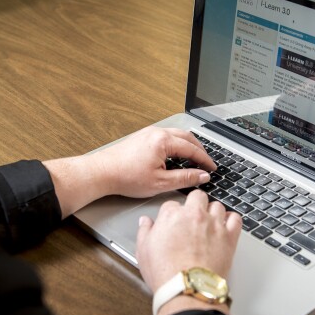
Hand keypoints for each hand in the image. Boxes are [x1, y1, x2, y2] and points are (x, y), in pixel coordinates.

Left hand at [90, 126, 215, 198]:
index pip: (192, 149)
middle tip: (206, 163)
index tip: (212, 168)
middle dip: (199, 150)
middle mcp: (157, 132)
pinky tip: (176, 156)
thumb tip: (202, 176)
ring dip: (188, 145)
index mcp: (163, 141)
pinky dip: (176, 144)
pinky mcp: (142, 137)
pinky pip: (166, 136)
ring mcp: (149, 133)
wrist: (102, 172)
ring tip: (194, 159)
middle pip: (186, 137)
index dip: (205, 160)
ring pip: (176, 135)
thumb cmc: (126, 177)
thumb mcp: (161, 182)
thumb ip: (185, 178)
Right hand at [136, 190, 241, 314]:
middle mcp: (194, 215)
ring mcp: (213, 224)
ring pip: (217, 205)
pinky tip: (226, 225)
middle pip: (197, 196)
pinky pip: (235, 218)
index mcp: (171, 216)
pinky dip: (232, 219)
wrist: (187, 288)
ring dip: (213, 212)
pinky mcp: (229, 236)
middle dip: (195, 203)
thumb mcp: (143, 251)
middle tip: (192, 217)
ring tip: (209, 222)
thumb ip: (145, 232)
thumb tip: (145, 222)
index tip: (174, 223)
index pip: (172, 204)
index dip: (172, 214)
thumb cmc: (165, 272)